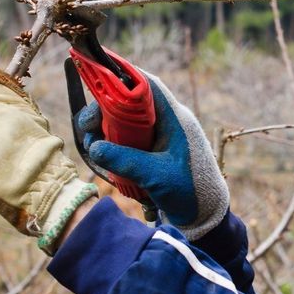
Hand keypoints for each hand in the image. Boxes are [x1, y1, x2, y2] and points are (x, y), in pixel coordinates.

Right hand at [77, 70, 227, 239]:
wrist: (206, 217)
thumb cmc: (191, 193)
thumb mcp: (156, 176)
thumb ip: (126, 160)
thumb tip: (94, 146)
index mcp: (176, 119)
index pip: (149, 85)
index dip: (123, 76)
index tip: (98, 76)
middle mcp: (168, 123)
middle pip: (130, 104)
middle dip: (105, 112)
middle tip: (88, 127)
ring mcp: (161, 139)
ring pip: (126, 124)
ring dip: (106, 133)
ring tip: (94, 148)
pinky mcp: (154, 154)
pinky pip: (128, 142)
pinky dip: (114, 148)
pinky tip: (106, 162)